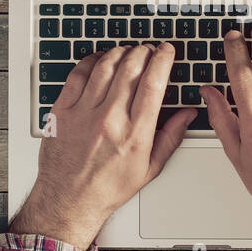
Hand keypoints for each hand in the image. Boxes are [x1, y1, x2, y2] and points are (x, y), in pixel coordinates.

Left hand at [10, 44, 194, 248]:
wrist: (69, 201)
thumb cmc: (107, 188)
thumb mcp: (149, 168)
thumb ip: (171, 136)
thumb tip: (188, 114)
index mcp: (134, 133)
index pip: (153, 83)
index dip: (163, 60)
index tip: (166, 50)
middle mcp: (109, 120)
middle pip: (130, 69)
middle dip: (143, 52)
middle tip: (149, 50)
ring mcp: (83, 113)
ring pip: (104, 66)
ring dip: (119, 52)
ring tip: (127, 52)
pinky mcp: (62, 111)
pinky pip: (77, 75)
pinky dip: (91, 61)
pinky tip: (99, 60)